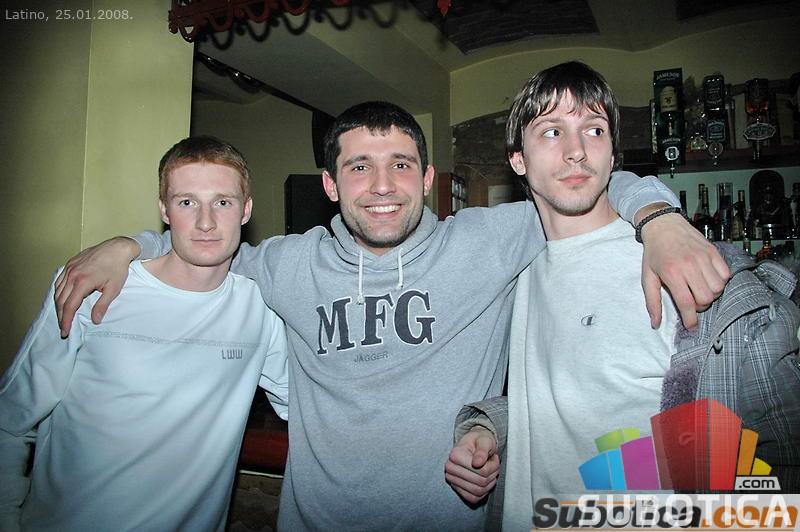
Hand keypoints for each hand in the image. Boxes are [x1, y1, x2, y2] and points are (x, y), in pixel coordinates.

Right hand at [55, 237, 139, 336]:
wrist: (118, 248)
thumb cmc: (118, 268)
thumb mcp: (113, 289)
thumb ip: (102, 305)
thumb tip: (95, 320)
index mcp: (82, 282)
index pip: (69, 306)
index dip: (66, 320)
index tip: (65, 331)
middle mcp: (72, 275)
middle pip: (60, 300)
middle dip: (60, 315)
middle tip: (63, 327)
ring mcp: (70, 268)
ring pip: (57, 290)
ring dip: (58, 304)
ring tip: (62, 316)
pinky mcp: (70, 263)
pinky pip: (59, 280)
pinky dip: (58, 291)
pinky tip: (62, 298)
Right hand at [444, 426, 499, 504]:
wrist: (474, 445)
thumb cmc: (479, 442)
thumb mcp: (484, 440)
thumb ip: (482, 450)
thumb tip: (478, 463)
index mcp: (455, 455)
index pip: (482, 470)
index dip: (493, 466)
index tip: (493, 458)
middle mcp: (450, 469)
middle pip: (481, 482)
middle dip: (492, 474)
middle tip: (494, 465)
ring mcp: (452, 480)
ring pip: (478, 491)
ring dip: (489, 483)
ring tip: (490, 471)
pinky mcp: (457, 489)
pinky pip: (473, 498)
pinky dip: (483, 491)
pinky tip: (484, 480)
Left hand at [640, 213, 729, 328]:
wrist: (663, 225)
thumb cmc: (654, 253)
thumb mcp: (648, 277)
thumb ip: (652, 301)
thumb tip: (655, 323)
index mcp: (672, 273)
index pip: (687, 303)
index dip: (691, 319)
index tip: (691, 327)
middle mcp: (690, 265)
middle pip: (705, 298)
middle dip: (700, 306)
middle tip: (691, 301)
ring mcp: (704, 257)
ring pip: (718, 288)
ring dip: (710, 294)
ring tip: (699, 289)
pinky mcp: (714, 251)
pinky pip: (726, 275)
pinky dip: (720, 281)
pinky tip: (708, 278)